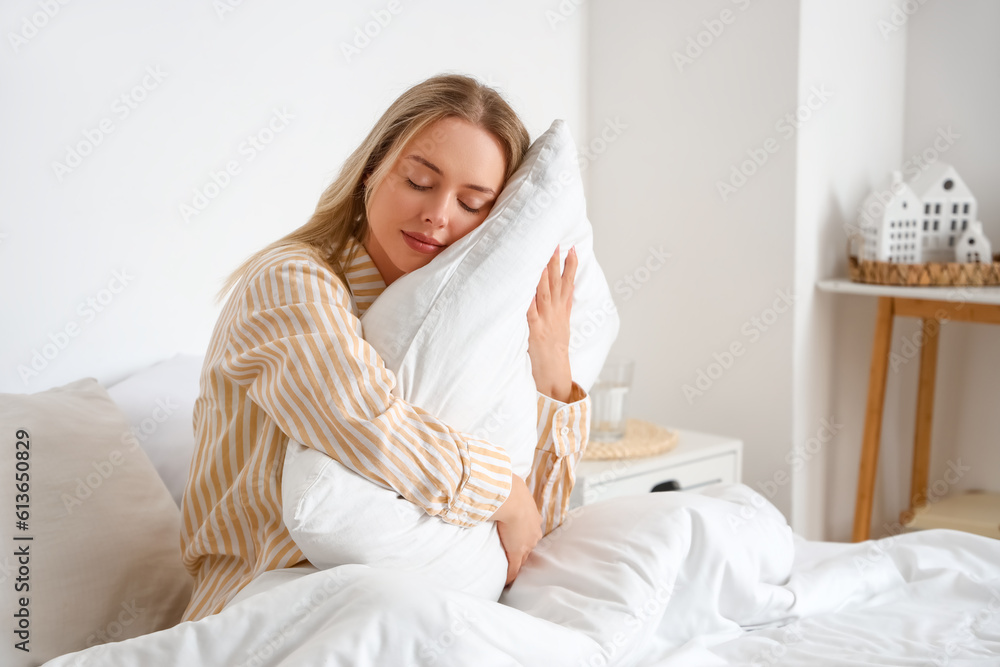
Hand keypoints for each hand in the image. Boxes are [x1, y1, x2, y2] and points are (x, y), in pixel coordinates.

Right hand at [491, 474, 542, 584]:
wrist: (510, 498)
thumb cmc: (508, 489)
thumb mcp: (511, 488)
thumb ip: (507, 489)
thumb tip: (496, 480)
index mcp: (533, 515)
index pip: (530, 530)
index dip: (524, 535)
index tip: (518, 538)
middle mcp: (533, 529)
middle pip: (530, 544)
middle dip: (524, 549)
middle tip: (516, 555)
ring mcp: (526, 542)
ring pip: (524, 556)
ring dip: (517, 561)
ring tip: (511, 567)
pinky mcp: (517, 552)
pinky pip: (515, 568)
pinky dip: (511, 575)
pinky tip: (507, 581)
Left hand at [527, 246, 576, 402]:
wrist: (554, 379)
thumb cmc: (552, 358)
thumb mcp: (560, 332)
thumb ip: (559, 313)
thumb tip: (560, 296)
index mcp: (562, 314)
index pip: (568, 285)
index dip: (571, 266)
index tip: (572, 248)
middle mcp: (555, 315)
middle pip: (556, 283)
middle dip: (555, 262)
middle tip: (554, 241)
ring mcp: (545, 321)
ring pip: (544, 291)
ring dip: (544, 271)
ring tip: (543, 253)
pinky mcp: (534, 331)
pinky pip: (530, 309)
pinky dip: (528, 296)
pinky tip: (524, 283)